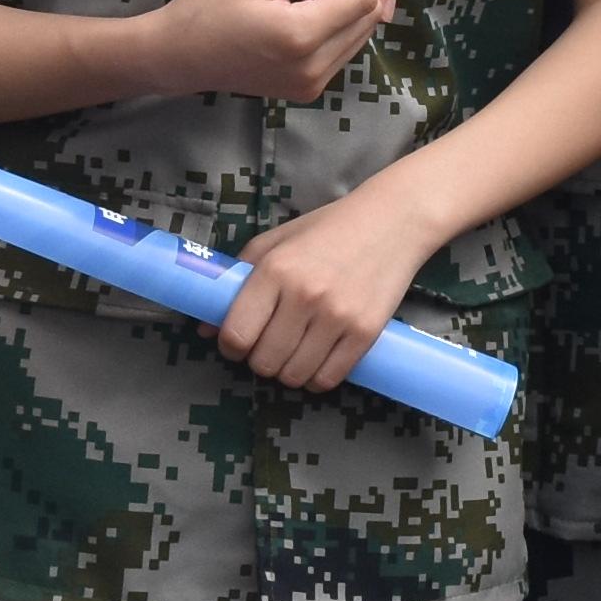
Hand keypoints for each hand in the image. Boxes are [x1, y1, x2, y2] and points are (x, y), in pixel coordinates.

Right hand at [126, 0, 383, 104]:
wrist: (176, 56)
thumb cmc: (208, 9)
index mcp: (301, 38)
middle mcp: (314, 69)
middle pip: (367, 19)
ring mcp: (312, 85)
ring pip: (358, 35)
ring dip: (347, 5)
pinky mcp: (307, 90)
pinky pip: (341, 51)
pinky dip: (336, 25)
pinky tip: (307, 8)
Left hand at [223, 174, 440, 391]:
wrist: (393, 222)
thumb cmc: (328, 230)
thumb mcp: (276, 242)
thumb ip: (238, 280)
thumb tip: (206, 329)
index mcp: (276, 269)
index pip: (237, 334)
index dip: (230, 346)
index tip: (237, 343)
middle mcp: (304, 295)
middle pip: (264, 362)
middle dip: (259, 360)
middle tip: (269, 345)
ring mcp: (337, 316)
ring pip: (294, 375)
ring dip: (287, 372)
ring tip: (293, 352)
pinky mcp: (365, 333)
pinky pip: (328, 379)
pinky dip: (316, 378)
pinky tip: (317, 360)